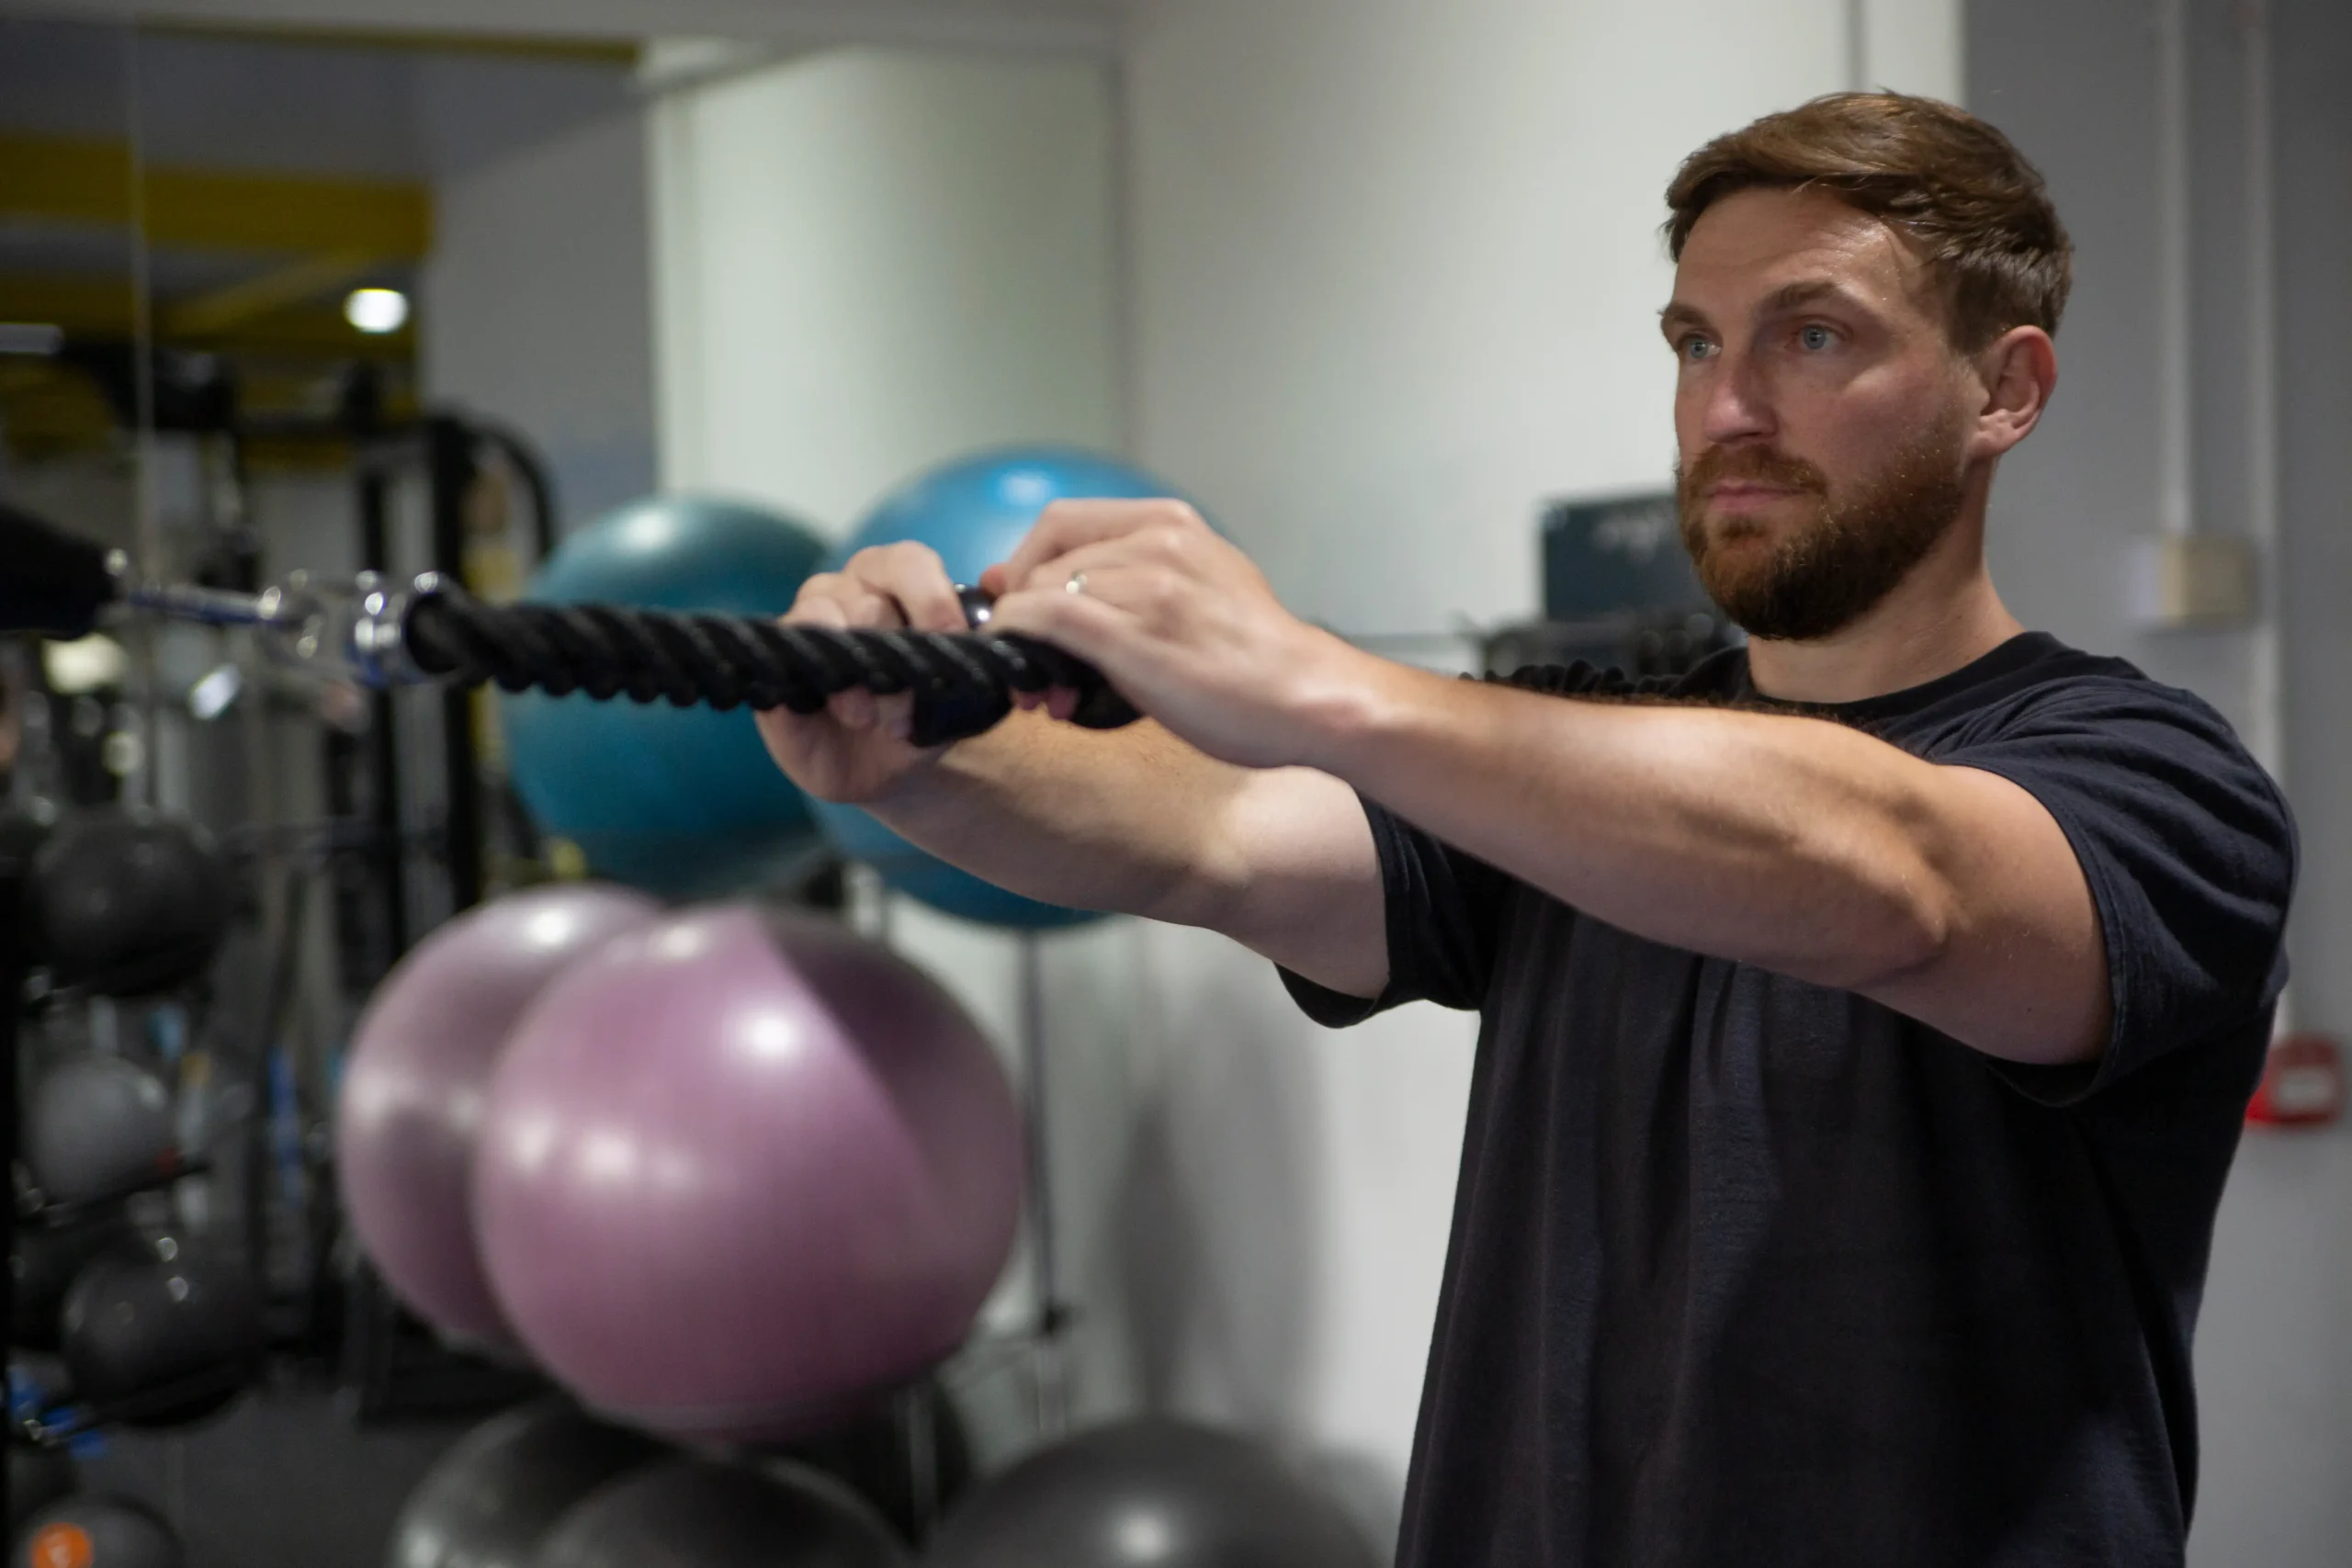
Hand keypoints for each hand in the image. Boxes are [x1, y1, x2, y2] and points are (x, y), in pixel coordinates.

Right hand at [753, 543, 969, 802]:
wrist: (886, 766)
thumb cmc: (924, 715)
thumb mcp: (961, 694)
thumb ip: (975, 665)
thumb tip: (990, 650)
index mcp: (901, 580)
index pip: (911, 562)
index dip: (934, 601)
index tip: (953, 644)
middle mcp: (853, 587)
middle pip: (869, 598)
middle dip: (894, 655)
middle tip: (908, 711)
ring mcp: (810, 614)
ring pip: (823, 612)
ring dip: (854, 673)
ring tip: (870, 718)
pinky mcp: (779, 651)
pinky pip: (788, 640)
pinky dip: (819, 678)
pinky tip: (843, 711)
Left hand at [982, 499, 1369, 769]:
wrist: (1309, 697)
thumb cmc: (1260, 658)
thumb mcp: (1209, 586)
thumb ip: (1144, 577)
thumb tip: (1073, 592)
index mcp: (1173, 523)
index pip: (1065, 522)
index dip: (1026, 562)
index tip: (1015, 600)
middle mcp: (1158, 541)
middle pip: (1046, 557)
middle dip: (1022, 607)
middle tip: (1028, 657)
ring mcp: (1147, 584)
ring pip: (1041, 591)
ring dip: (1025, 638)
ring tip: (1044, 688)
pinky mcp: (1135, 633)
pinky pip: (1047, 619)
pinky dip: (1020, 638)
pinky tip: (1030, 674)